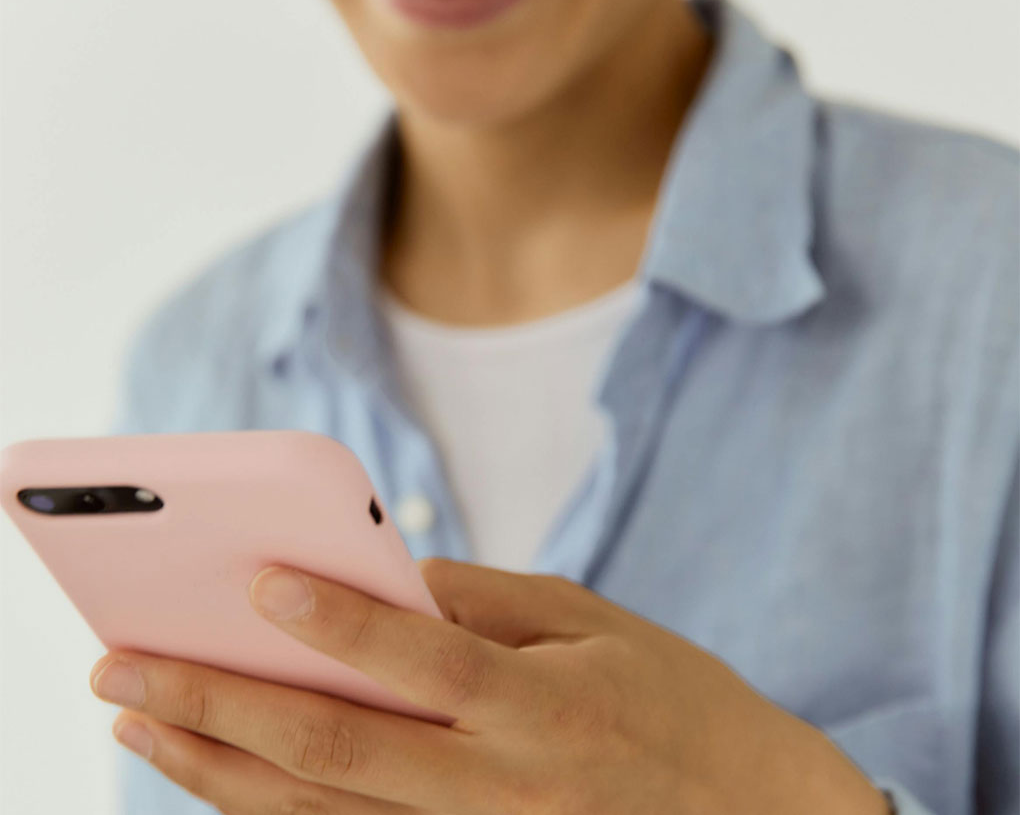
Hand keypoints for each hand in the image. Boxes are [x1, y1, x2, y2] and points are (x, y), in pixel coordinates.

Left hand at [89, 559, 888, 813]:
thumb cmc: (676, 701)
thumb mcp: (597, 625)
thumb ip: (489, 602)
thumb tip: (387, 576)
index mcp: (543, 708)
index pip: (421, 660)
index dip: (338, 620)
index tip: (256, 580)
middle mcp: (500, 788)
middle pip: (339, 751)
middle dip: (222, 706)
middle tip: (125, 667)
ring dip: (218, 770)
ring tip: (139, 721)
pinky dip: (273, 813)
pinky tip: (214, 776)